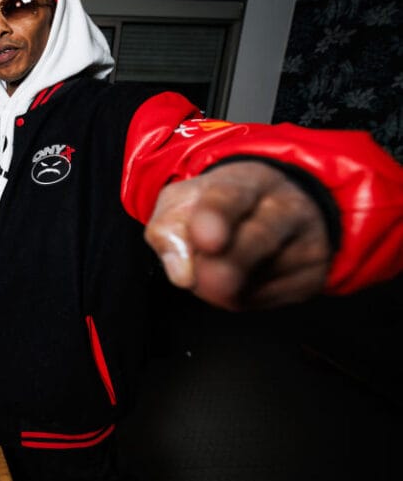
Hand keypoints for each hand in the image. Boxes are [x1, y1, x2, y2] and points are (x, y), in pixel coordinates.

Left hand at [144, 161, 331, 310]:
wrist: (273, 211)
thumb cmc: (216, 207)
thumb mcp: (182, 202)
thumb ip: (169, 229)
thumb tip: (181, 275)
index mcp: (249, 180)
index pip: (231, 197)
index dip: (216, 218)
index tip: (206, 241)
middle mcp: (288, 207)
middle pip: (260, 237)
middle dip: (230, 263)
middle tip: (204, 280)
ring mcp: (307, 244)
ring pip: (262, 277)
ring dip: (222, 287)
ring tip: (211, 268)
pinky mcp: (312, 279)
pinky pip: (265, 300)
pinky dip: (238, 298)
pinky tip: (236, 280)